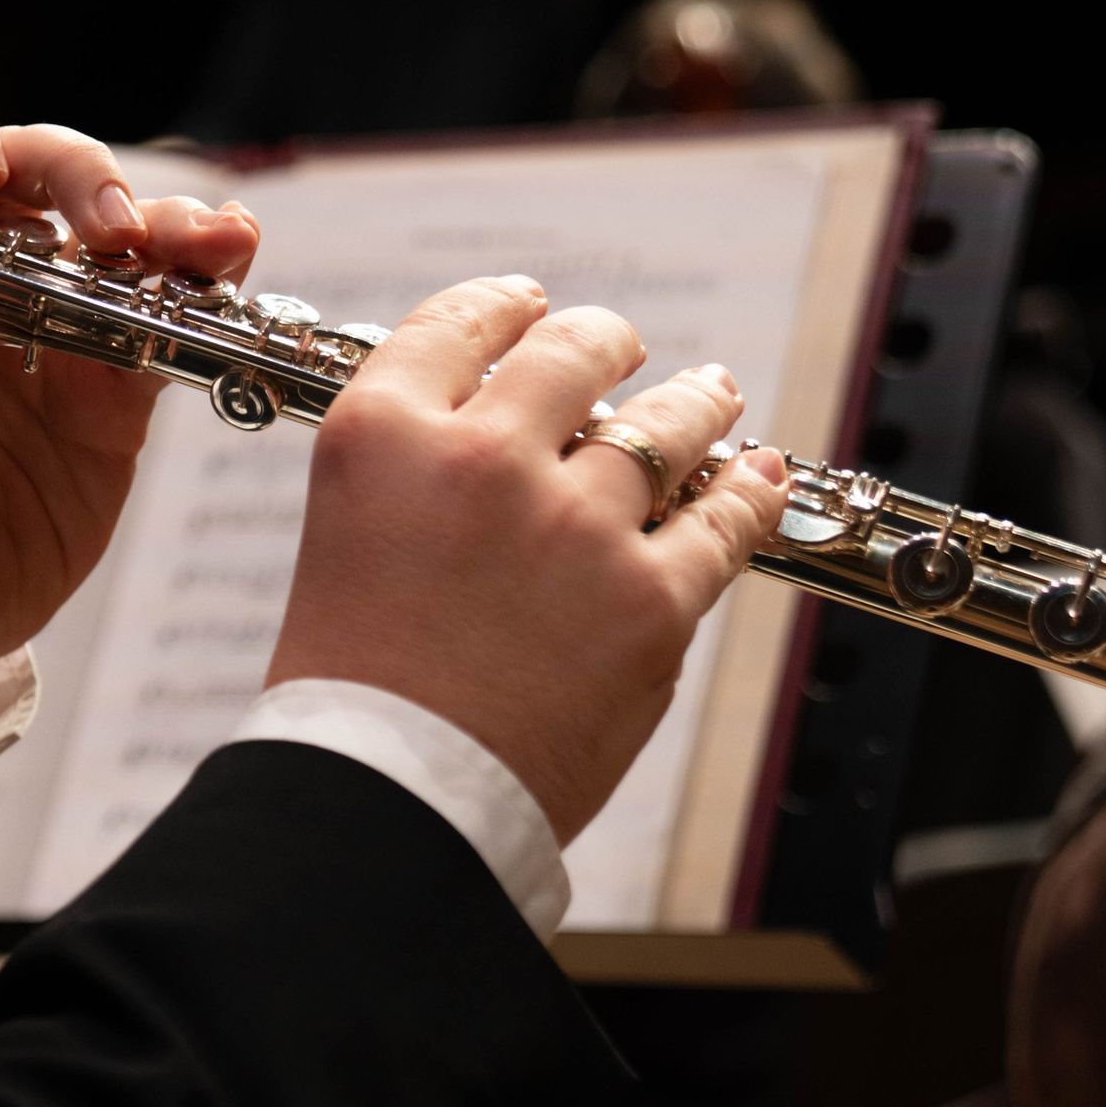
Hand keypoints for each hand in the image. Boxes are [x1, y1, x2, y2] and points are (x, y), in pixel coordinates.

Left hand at [0, 97, 260, 710]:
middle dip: (79, 176)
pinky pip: (164, 318)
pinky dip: (202, 288)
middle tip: (116, 233)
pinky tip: (231, 274)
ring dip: (165, 221)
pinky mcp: (114, 388)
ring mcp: (50, 331)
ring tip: (214, 244)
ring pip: (113, 235)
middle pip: (27, 176)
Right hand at [265, 277, 788, 843]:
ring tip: (712, 389)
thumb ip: (418, 471)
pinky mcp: (650, 599)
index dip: (506, 306)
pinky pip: (724, 521)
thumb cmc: (357, 687)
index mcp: (383, 436)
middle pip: (572, 352)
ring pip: (664, 426)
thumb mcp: (350, 536)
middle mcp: (479, 459)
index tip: (529, 305)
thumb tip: (512, 429)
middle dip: (605, 342)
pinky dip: (747, 490)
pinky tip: (755, 474)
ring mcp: (574, 526)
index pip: (458, 324)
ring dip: (695, 398)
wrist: (391, 800)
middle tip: (620, 348)